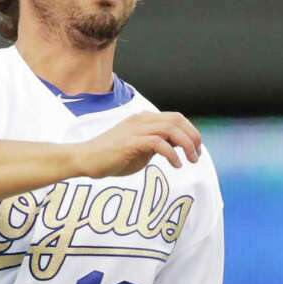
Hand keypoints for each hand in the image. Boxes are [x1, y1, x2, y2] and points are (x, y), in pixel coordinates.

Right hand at [74, 111, 202, 178]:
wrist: (85, 159)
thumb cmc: (111, 157)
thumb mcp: (141, 149)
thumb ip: (158, 145)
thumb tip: (177, 147)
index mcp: (144, 120)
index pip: (175, 118)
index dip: (191, 132)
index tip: (197, 149)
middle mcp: (141, 120)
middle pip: (177, 120)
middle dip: (193, 137)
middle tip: (197, 156)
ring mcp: (135, 129)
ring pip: (170, 128)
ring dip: (186, 145)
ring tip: (190, 160)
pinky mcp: (130, 142)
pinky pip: (158, 143)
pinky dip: (171, 154)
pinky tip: (175, 165)